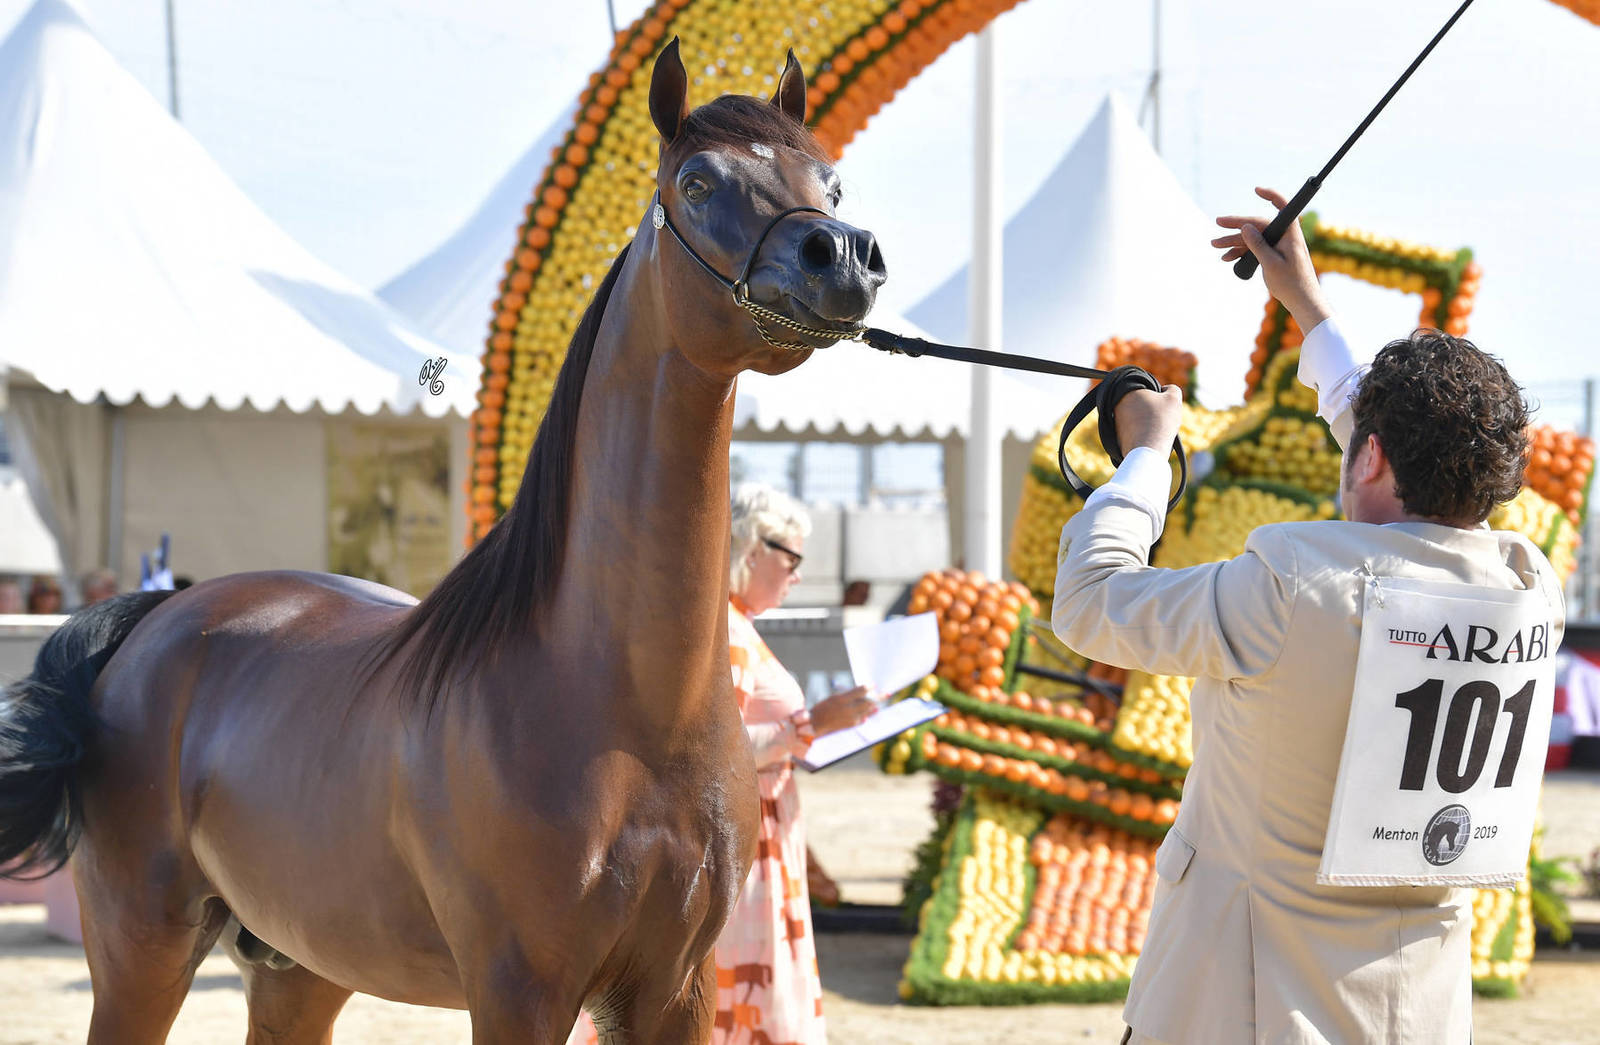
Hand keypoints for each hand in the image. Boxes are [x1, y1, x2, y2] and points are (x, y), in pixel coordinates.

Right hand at [810, 685, 876, 735]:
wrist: (815, 725)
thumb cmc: (823, 709)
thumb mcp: (834, 698)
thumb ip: (848, 696)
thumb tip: (862, 694)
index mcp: (841, 699)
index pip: (860, 691)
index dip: (868, 687)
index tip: (873, 685)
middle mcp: (847, 709)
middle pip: (868, 702)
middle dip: (878, 697)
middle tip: (886, 693)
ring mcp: (850, 718)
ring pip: (867, 710)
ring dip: (875, 705)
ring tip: (881, 701)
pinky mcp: (851, 725)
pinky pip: (863, 718)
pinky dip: (868, 714)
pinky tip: (873, 711)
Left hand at [1112, 384, 1184, 456]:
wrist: (1148, 450)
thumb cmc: (1161, 421)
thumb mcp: (1174, 398)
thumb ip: (1171, 389)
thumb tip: (1164, 390)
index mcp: (1128, 392)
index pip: (1146, 389)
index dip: (1158, 397)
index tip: (1164, 406)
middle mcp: (1117, 405)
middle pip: (1140, 404)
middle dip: (1151, 410)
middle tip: (1161, 418)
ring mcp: (1115, 421)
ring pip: (1136, 418)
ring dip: (1145, 421)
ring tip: (1156, 429)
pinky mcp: (1115, 436)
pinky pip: (1132, 432)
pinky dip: (1140, 433)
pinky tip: (1149, 438)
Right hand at [1213, 187, 1331, 332]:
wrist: (1302, 301)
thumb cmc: (1292, 283)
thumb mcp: (1271, 264)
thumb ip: (1258, 244)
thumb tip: (1245, 226)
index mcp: (1290, 233)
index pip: (1282, 207)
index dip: (1270, 196)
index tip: (1257, 190)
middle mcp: (1284, 236)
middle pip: (1257, 224)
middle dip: (1236, 226)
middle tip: (1218, 222)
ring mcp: (1278, 246)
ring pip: (1253, 238)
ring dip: (1234, 242)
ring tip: (1215, 245)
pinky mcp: (1273, 255)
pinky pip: (1255, 249)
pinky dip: (1241, 253)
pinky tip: (1227, 258)